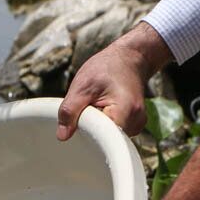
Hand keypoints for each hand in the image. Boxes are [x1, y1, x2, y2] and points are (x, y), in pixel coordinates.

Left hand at [56, 22, 172, 139]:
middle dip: (91, 132)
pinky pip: (114, 134)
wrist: (129, 58)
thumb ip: (70, 110)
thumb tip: (62, 136)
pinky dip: (104, 126)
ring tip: (96, 108)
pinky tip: (102, 112)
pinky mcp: (134, 126)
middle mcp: (136, 122)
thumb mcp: (82, 85)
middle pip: (107, 141)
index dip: (87, 136)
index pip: (104, 138)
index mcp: (125, 111)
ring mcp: (137, 125)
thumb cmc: (107, 68)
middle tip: (85, 113)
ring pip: (110, 139)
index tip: (78, 126)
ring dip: (97, 128)